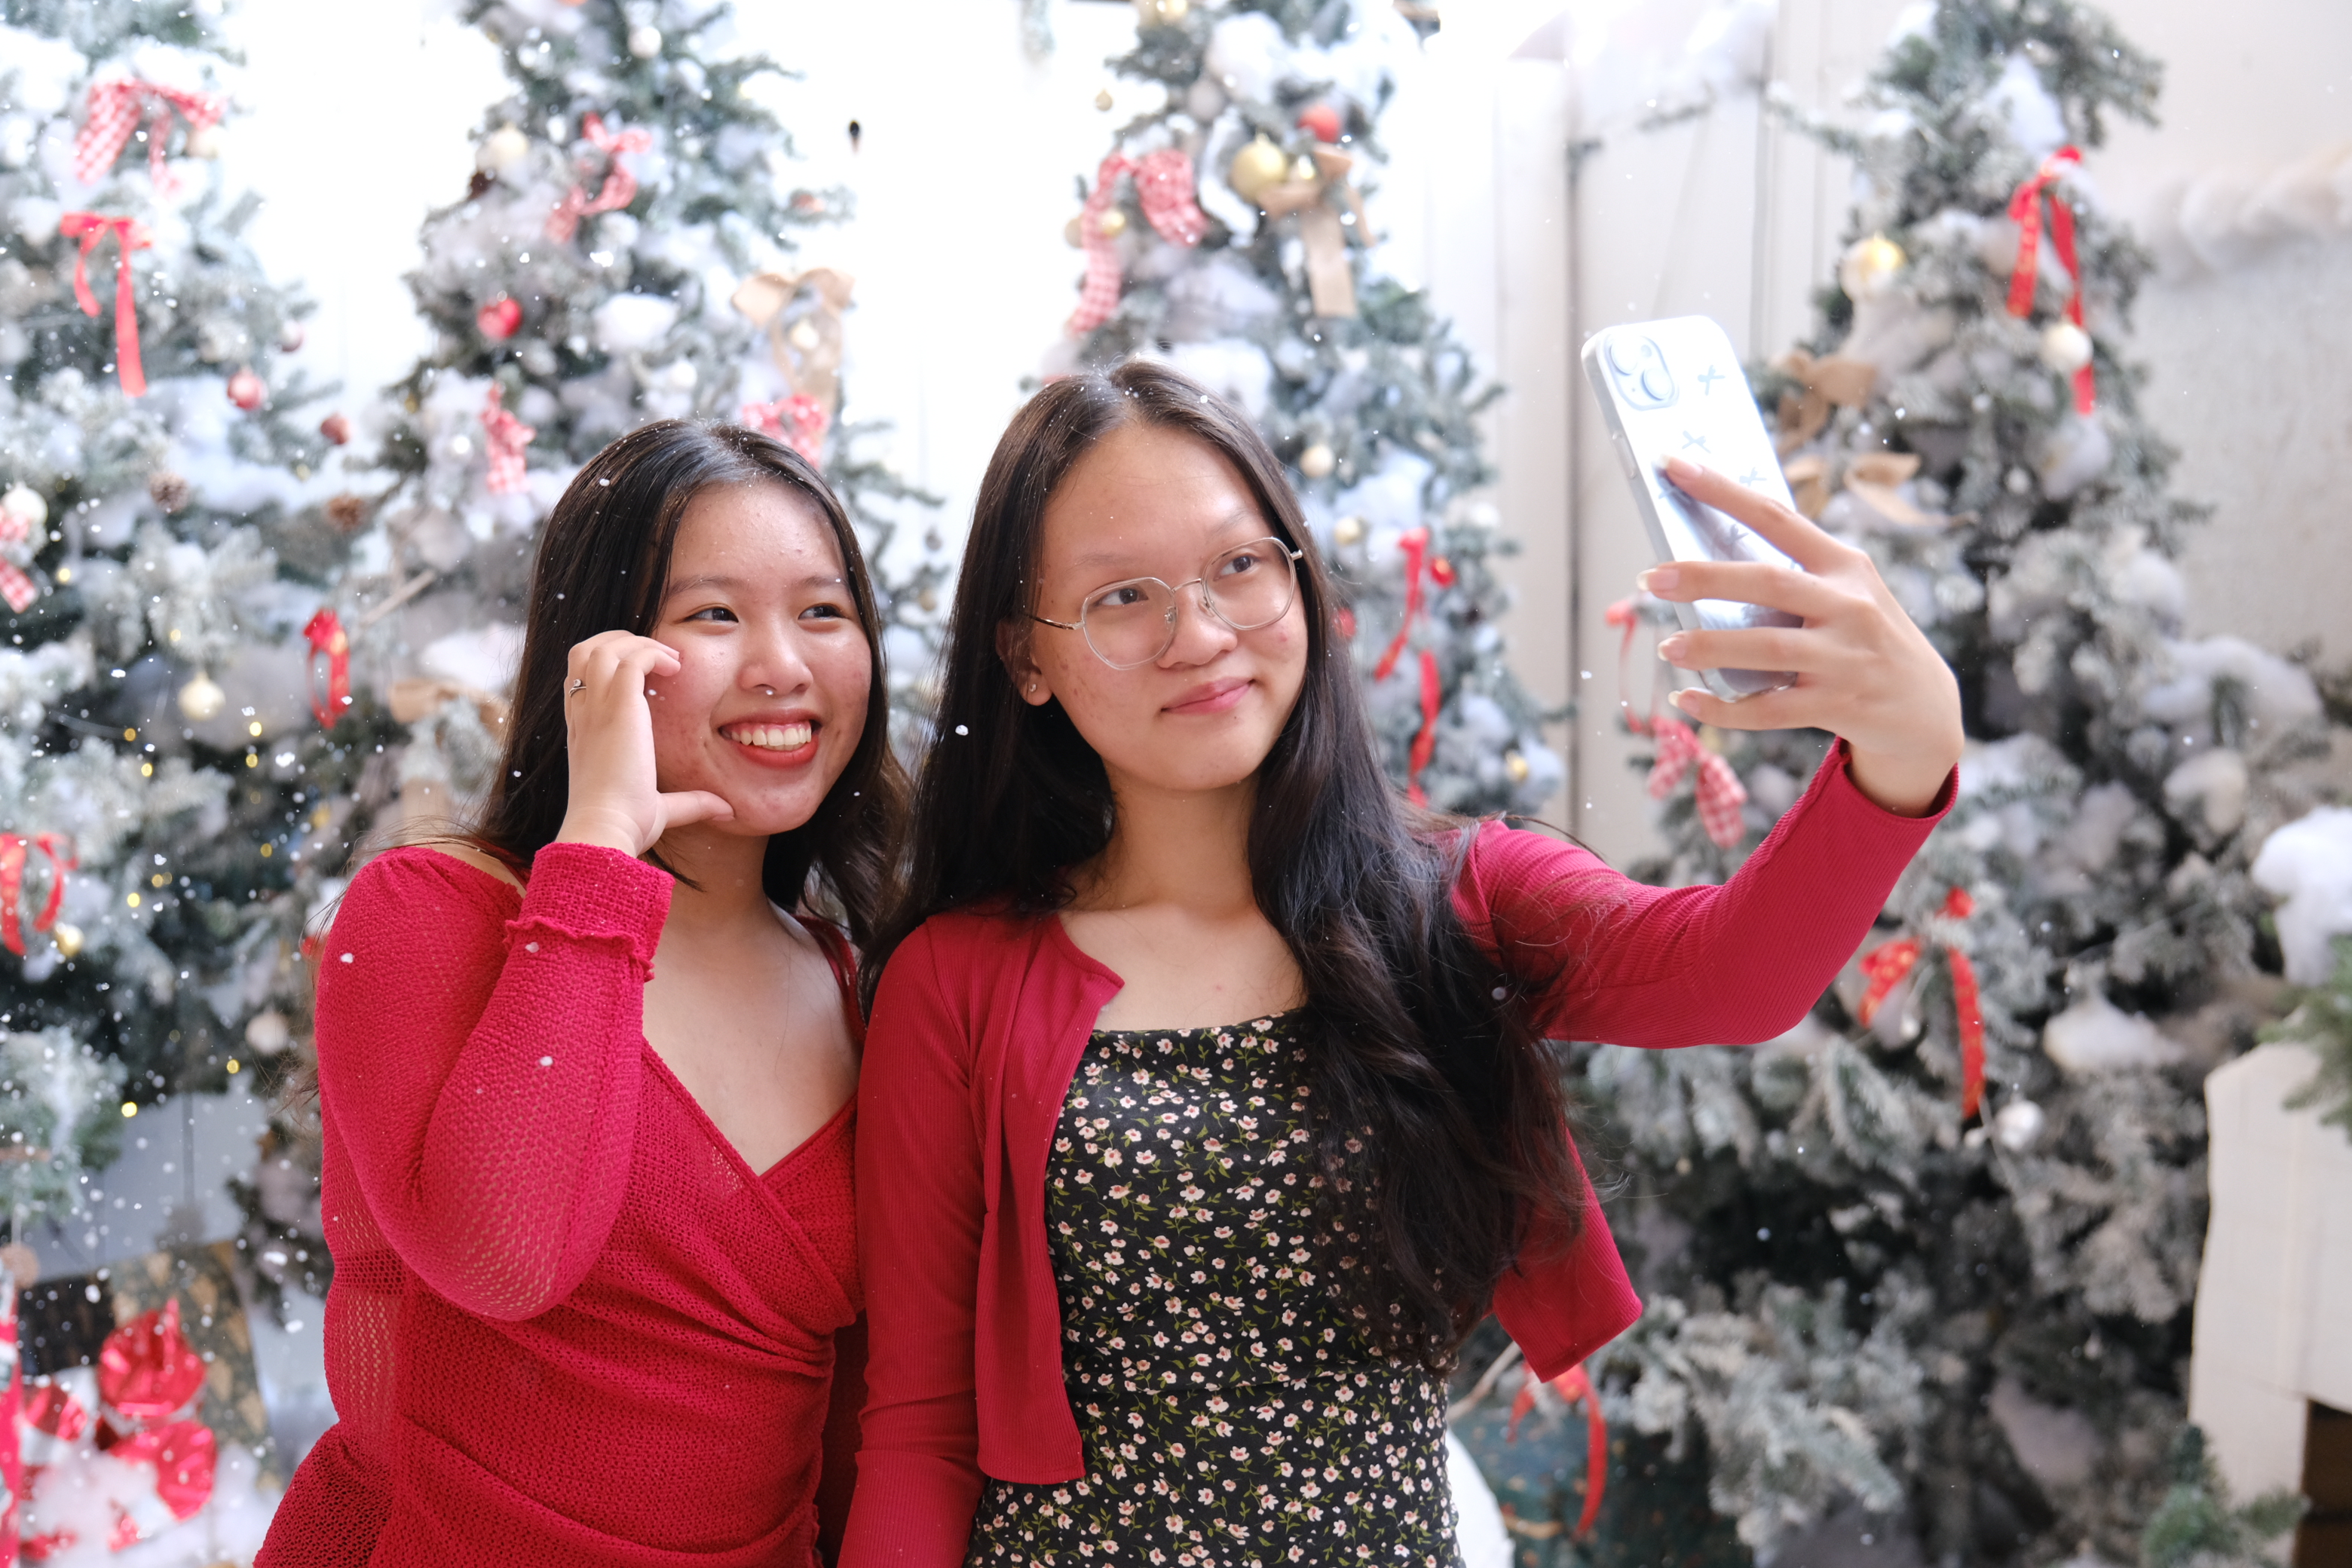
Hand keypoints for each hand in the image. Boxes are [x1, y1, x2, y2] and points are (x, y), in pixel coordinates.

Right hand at [554, 631, 732, 855]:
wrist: (607, 830)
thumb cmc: (625, 824)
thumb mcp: (660, 808)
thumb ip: (690, 803)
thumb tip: (725, 810)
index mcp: (582, 731)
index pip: (580, 679)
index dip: (608, 665)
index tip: (645, 672)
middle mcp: (584, 715)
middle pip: (583, 652)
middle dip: (618, 641)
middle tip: (656, 654)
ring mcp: (597, 708)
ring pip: (602, 647)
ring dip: (638, 643)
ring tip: (670, 660)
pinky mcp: (619, 707)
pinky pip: (632, 659)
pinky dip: (654, 654)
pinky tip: (676, 669)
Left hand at [1639, 454, 1962, 816]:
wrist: (1926, 707)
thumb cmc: (1865, 638)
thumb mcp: (1847, 594)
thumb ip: (1792, 578)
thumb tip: (1703, 565)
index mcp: (1844, 566)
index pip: (1777, 518)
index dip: (1723, 492)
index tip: (1674, 466)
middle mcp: (1848, 606)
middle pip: (1768, 582)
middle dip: (1705, 578)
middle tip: (1651, 578)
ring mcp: (1845, 658)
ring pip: (1766, 649)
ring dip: (1710, 647)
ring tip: (1668, 647)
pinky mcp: (1837, 705)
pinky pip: (1769, 710)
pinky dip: (1724, 708)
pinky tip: (1688, 701)